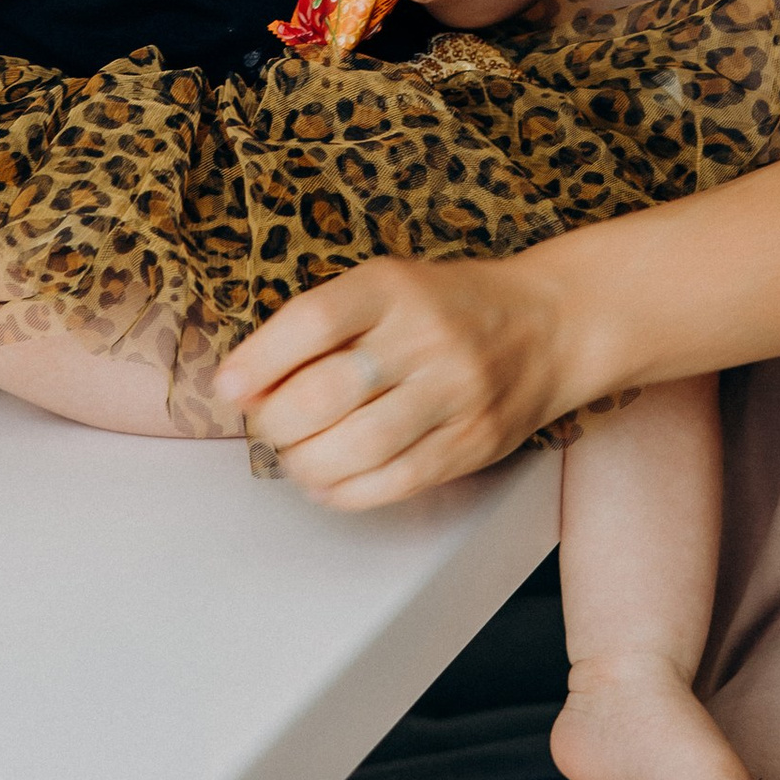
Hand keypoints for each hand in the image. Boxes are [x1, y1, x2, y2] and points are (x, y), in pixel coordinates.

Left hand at [215, 251, 570, 507]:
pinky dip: (348, 491)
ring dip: (307, 462)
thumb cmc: (448, 308)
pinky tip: (329, 482)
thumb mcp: (386, 289)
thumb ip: (317, 329)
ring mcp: (457, 392)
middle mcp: (427, 337)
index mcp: (394, 287)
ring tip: (297, 457)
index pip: (313, 321)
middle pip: (327, 393)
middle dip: (277, 422)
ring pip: (359, 446)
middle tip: (270, 426)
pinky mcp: (475, 441)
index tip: (228, 387)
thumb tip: (242, 386)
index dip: (259, 360)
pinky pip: (397, 481)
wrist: (550, 325)